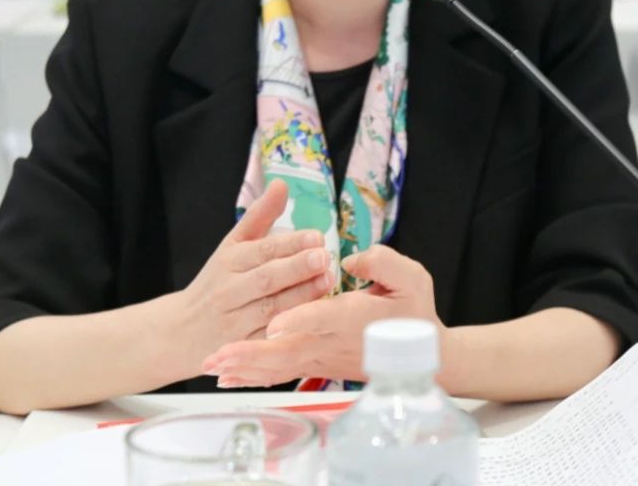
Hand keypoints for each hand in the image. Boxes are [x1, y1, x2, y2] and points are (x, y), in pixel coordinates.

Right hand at [174, 179, 334, 376]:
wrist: (178, 331)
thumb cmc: (215, 283)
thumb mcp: (231, 246)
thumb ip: (259, 216)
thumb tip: (282, 184)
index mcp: (228, 261)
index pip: (261, 251)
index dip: (289, 245)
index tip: (317, 237)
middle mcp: (228, 291)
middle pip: (266, 279)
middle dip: (296, 268)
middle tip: (324, 257)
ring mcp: (234, 323)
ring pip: (270, 310)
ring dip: (300, 297)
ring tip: (327, 282)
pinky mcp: (241, 350)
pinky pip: (267, 341)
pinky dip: (289, 331)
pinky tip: (312, 321)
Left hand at [201, 244, 440, 387]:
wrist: (423, 359)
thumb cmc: (416, 314)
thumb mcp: (412, 279)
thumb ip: (382, 263)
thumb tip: (351, 260)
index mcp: (352, 318)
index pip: (321, 319)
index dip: (298, 321)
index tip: (274, 323)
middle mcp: (331, 343)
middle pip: (286, 351)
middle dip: (250, 354)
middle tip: (217, 356)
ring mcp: (321, 358)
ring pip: (278, 367)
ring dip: (245, 368)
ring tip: (213, 368)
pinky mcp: (316, 365)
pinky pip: (280, 373)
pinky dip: (254, 376)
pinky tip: (231, 378)